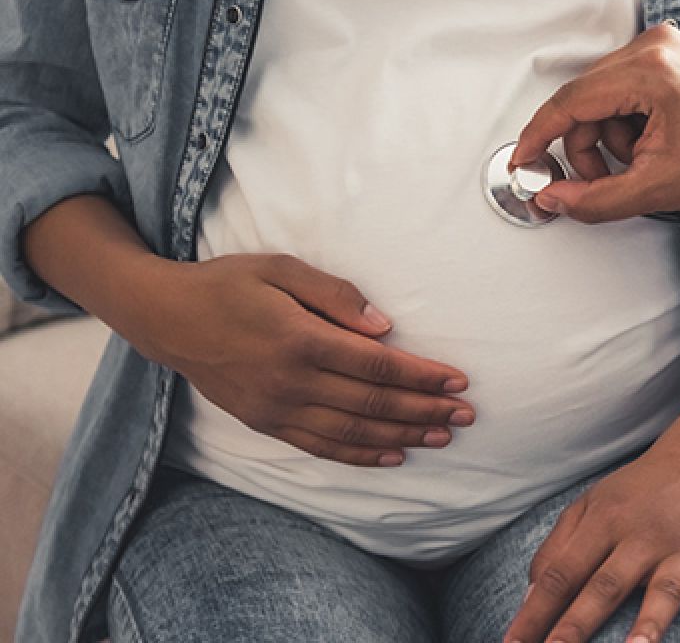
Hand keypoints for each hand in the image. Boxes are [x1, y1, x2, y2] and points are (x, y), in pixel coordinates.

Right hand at [139, 254, 474, 466]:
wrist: (167, 318)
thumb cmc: (230, 284)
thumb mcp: (281, 269)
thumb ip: (335, 294)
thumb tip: (383, 327)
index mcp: (300, 340)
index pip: (378, 367)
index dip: (422, 377)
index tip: (458, 380)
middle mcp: (291, 382)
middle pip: (374, 406)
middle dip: (427, 411)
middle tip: (468, 414)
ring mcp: (277, 409)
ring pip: (354, 433)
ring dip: (405, 437)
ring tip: (444, 436)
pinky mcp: (267, 424)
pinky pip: (323, 447)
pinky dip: (362, 455)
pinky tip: (394, 455)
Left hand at [503, 444, 679, 642]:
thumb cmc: (639, 491)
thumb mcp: (591, 504)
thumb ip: (558, 546)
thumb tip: (528, 596)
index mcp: (604, 521)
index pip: (562, 572)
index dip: (535, 609)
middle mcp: (642, 537)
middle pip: (605, 586)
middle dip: (577, 624)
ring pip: (663, 592)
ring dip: (647, 625)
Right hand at [510, 23, 679, 223]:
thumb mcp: (659, 188)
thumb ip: (596, 199)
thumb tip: (554, 199)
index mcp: (651, 72)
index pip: (571, 102)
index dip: (539, 137)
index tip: (524, 160)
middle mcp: (653, 48)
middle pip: (583, 100)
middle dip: (589, 147)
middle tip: (610, 178)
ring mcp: (660, 47)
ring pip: (599, 99)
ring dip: (610, 138)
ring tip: (644, 159)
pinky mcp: (665, 56)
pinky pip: (620, 92)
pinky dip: (625, 123)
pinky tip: (651, 141)